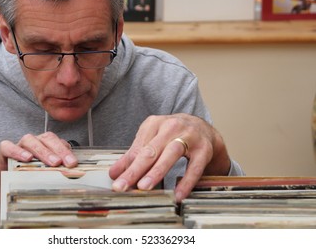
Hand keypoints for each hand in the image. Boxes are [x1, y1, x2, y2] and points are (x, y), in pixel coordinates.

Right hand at [0, 132, 76, 227]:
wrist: (3, 189)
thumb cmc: (27, 181)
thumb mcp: (45, 178)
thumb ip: (57, 174)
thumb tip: (74, 180)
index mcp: (46, 146)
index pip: (58, 142)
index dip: (66, 151)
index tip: (73, 163)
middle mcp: (34, 143)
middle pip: (47, 139)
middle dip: (59, 150)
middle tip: (66, 163)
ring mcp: (19, 145)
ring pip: (30, 140)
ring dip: (43, 150)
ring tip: (52, 162)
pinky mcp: (4, 151)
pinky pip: (8, 146)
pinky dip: (17, 150)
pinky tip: (27, 158)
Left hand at [109, 113, 230, 201]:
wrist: (203, 128)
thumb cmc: (173, 135)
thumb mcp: (152, 140)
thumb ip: (134, 156)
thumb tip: (114, 173)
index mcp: (154, 123)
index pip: (138, 147)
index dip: (126, 165)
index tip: (116, 181)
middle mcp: (171, 127)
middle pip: (151, 150)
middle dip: (135, 169)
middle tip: (122, 186)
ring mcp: (189, 136)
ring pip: (171, 154)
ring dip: (156, 171)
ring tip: (144, 187)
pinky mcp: (204, 149)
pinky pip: (194, 167)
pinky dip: (186, 182)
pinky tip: (177, 195)